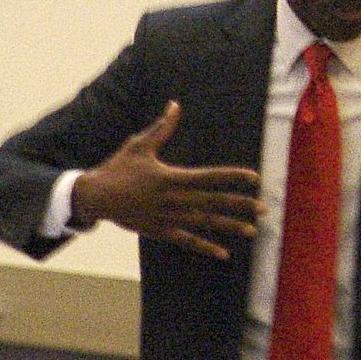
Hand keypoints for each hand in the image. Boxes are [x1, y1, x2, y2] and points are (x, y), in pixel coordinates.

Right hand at [72, 101, 264, 258]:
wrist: (95, 197)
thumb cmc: (118, 168)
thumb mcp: (140, 145)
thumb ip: (162, 128)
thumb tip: (175, 105)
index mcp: (172, 178)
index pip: (210, 177)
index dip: (233, 177)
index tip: (254, 178)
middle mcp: (175, 200)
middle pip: (214, 203)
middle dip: (241, 206)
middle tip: (265, 210)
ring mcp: (169, 218)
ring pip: (206, 224)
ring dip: (230, 227)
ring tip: (253, 230)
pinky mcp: (162, 231)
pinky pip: (188, 241)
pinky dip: (206, 248)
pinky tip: (224, 254)